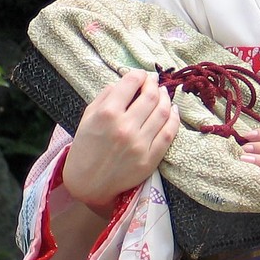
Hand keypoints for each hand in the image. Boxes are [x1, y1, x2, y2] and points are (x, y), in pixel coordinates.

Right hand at [62, 69, 179, 216]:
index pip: (131, 82)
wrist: (87, 185)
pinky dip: (174, 118)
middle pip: (151, 95)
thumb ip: (105, 96)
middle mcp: (125, 127)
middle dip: (153, 83)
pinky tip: (172, 110)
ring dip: (165, 98)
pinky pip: (169, 133)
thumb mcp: (87, 117)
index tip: (140, 75)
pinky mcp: (150, 159)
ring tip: (162, 93)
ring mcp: (140, 144)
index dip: (139, 74)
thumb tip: (126, 81)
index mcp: (107, 114)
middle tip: (153, 81)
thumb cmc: (85, 148)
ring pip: (163, 111)